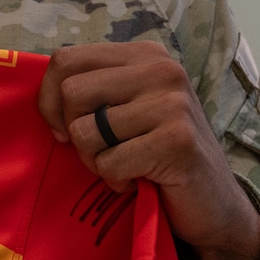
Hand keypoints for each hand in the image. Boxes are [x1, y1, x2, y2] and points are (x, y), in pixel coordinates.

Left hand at [35, 42, 259, 259]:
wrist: (215, 204)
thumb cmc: (160, 155)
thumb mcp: (128, 109)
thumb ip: (93, 91)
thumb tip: (44, 100)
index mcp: (145, 55)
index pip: (67, 59)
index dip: (50, 99)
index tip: (62, 129)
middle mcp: (162, 69)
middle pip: (72, 92)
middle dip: (74, 133)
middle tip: (101, 152)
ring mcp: (173, 103)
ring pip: (86, 131)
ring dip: (96, 161)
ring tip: (125, 166)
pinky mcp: (177, 140)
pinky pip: (109, 163)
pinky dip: (116, 181)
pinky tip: (142, 180)